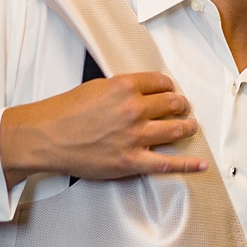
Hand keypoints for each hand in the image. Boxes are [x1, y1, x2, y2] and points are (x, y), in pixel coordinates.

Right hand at [0, 73, 205, 186]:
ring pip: (176, 129)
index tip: (170, 91)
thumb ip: (121, 89)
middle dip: (181, 105)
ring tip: (190, 127)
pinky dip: (188, 164)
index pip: (161, 83)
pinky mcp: (133, 161)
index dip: (169, 87)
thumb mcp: (95, 88)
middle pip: (173, 104)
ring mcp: (135, 136)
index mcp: (125, 87)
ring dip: (187, 126)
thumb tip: (140, 92)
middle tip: (183, 108)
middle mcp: (134, 109)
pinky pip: (168, 163)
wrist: (45, 137)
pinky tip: (201, 163)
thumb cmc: (64, 113)